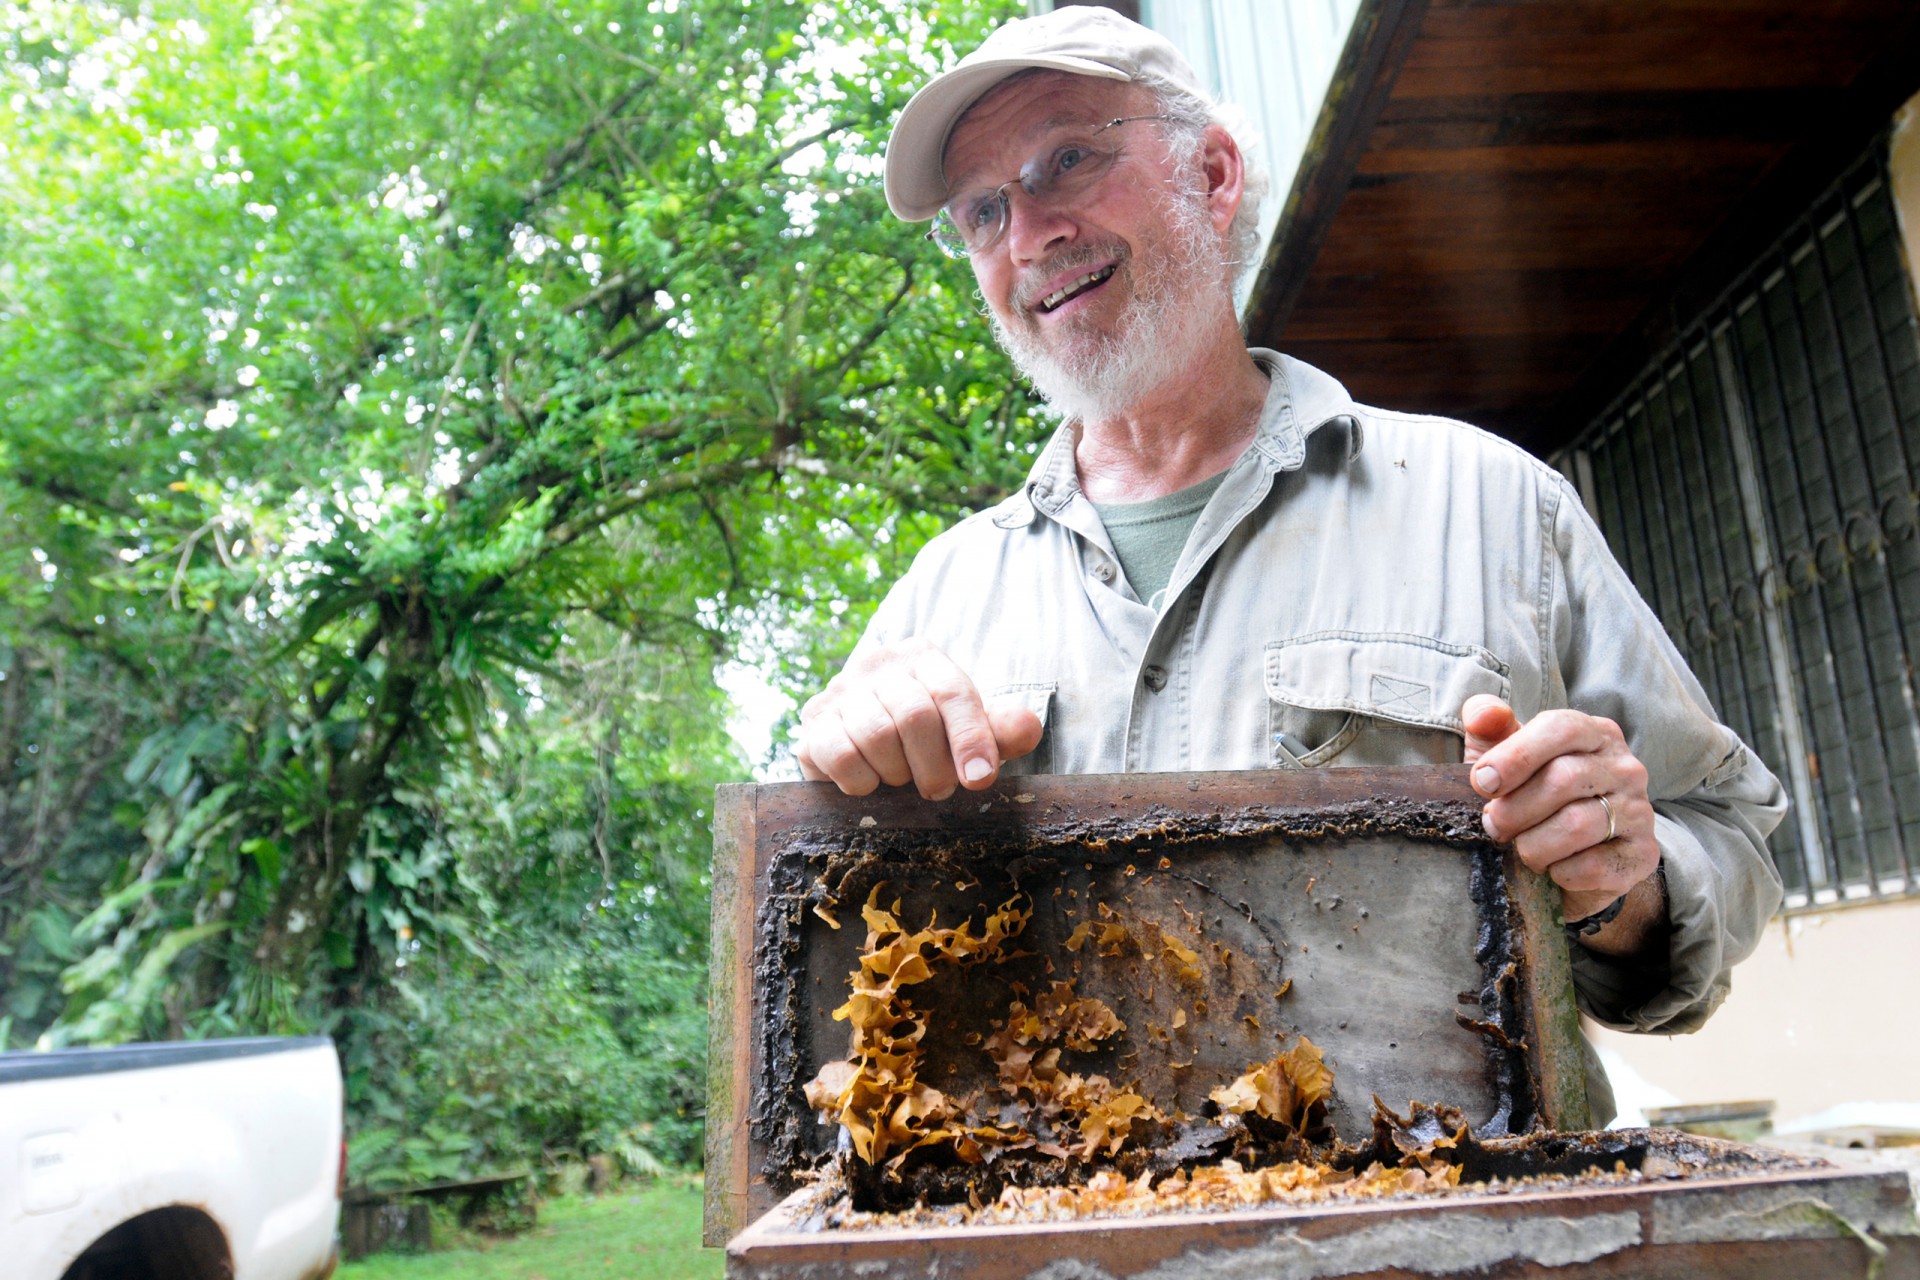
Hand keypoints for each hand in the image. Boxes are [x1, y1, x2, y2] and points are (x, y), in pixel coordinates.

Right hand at [795, 638, 1043, 799]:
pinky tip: (870, 782)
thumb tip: (1027, 728)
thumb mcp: (970, 729)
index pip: (952, 693)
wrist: (864, 735)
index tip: (980, 779)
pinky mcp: (813, 725)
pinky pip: (840, 756)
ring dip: (898, 774)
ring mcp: (840, 692)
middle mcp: (878, 664)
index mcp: (922, 657)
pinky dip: (862, 781)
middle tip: (939, 791)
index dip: (970, 739)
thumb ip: (1002, 730)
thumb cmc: (929, 735)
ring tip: (903, 781)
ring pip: (876, 737)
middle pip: (914, 716)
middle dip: (933, 766)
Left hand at [1463, 695, 1664, 952]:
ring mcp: (1639, 811)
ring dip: (1533, 845)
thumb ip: (1488, 727)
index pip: (1560, 728)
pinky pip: (1594, 866)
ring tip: (1521, 850)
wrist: (1568, 860)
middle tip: (1494, 826)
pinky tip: (1552, 869)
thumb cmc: (1529, 797)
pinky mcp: (1642, 855)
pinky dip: (1560, 873)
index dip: (1515, 755)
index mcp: (1593, 733)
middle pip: (1564, 778)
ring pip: (1577, 825)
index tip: (1481, 784)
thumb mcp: (1503, 758)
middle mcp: (1625, 767)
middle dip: (1515, 809)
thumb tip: (1482, 714)